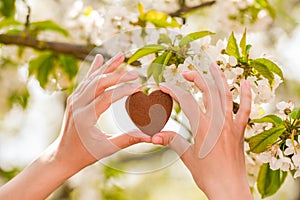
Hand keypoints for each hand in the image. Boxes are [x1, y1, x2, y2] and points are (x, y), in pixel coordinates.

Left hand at [0, 53, 150, 199]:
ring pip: (92, 78)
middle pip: (99, 83)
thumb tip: (150, 136)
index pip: (107, 97)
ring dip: (107, 66)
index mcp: (85, 117)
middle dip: (119, 75)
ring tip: (121, 55)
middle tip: (136, 72)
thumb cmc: (85, 154)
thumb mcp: (107, 148)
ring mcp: (74, 100)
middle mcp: (77, 105)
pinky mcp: (74, 98)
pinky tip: (100, 58)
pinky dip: (94, 69)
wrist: (63, 155)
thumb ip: (128, 139)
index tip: (139, 87)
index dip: (124, 90)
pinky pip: (85, 81)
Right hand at [152, 63, 252, 198]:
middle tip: (186, 72)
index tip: (164, 86)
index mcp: (202, 127)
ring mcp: (231, 125)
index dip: (173, 91)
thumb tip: (154, 135)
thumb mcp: (186, 156)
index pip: (185, 101)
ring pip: (226, 95)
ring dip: (219, 78)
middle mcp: (218, 122)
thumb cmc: (207, 174)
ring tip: (213, 65)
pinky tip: (245, 82)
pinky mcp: (240, 130)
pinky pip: (245, 109)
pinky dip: (247, 95)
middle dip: (195, 78)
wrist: (228, 188)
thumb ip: (172, 141)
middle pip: (207, 91)